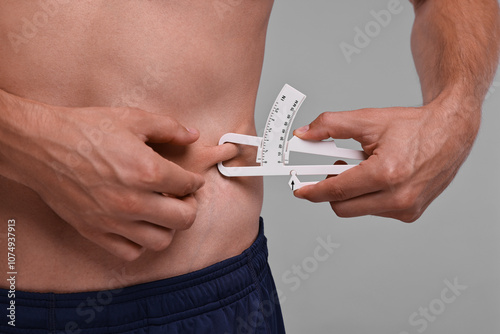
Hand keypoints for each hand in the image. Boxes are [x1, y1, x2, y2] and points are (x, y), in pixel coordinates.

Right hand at [0, 93, 232, 259]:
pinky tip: (137, 225)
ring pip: (161, 241)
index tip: (190, 180)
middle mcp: (134, 201)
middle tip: (182, 198)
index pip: (189, 186)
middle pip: (184, 219)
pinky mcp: (95, 232)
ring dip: (168, 227)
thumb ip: (168, 128)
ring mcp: (114, 220)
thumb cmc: (85, 130)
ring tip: (161, 212)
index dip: (194, 181)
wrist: (41, 146)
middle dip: (189, 207)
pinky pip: (130, 252)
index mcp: (148, 171)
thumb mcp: (132, 119)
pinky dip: (140, 243)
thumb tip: (193, 135)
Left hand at [292, 102, 478, 221]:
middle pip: (343, 207)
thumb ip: (330, 125)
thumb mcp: (368, 119)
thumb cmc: (414, 126)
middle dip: (331, 190)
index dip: (312, 191)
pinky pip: (375, 211)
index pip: (337, 190)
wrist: (451, 132)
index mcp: (386, 173)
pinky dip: (368, 196)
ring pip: (358, 210)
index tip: (299, 190)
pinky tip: (378, 178)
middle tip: (334, 169)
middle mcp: (398, 197)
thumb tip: (304, 134)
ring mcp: (406, 209)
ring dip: (352, 192)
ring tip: (363, 168)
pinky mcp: (411, 214)